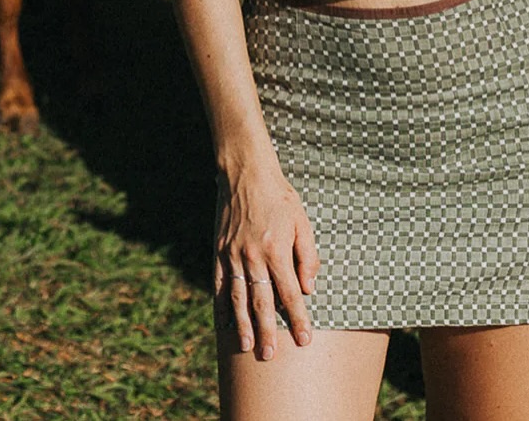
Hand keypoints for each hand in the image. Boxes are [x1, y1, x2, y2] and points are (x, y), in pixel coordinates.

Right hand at [214, 167, 320, 360]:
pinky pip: (220, 285)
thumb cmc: (279, 196)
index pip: (289, 293)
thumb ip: (307, 254)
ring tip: (247, 347)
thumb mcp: (301, 220)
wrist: (246, 173)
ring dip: (243, 325)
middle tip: (270, 356)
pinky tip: (224, 323)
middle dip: (267, 331)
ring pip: (238, 298)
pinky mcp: (219, 252)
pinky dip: (222, 306)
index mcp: (276, 250)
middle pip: (261, 302)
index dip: (297, 318)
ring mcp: (232, 255)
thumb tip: (309, 287)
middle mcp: (253, 256)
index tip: (303, 339)